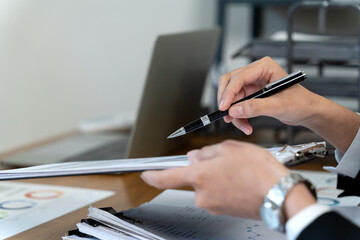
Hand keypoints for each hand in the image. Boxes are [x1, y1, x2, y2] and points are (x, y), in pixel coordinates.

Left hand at [141, 140, 288, 218]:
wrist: (279, 194)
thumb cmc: (258, 171)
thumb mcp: (230, 149)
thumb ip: (207, 152)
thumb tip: (196, 156)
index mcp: (199, 176)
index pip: (166, 178)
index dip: (153, 176)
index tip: (146, 175)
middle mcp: (202, 194)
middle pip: (194, 178)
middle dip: (205, 167)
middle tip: (226, 161)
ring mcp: (213, 205)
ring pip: (208, 185)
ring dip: (217, 176)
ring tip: (239, 171)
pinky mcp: (224, 211)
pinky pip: (218, 194)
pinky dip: (225, 186)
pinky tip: (241, 180)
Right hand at [217, 57, 318, 134]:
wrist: (307, 111)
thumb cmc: (300, 103)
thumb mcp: (278, 106)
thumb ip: (255, 107)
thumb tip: (235, 110)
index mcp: (264, 67)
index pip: (239, 77)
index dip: (229, 92)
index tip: (224, 107)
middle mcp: (256, 73)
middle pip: (230, 84)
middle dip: (228, 102)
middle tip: (227, 116)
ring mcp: (252, 84)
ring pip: (232, 97)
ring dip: (234, 113)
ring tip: (243, 126)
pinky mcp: (251, 95)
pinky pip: (237, 105)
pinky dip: (238, 116)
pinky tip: (246, 125)